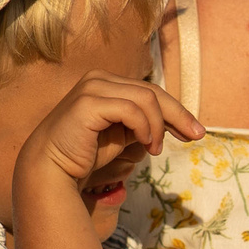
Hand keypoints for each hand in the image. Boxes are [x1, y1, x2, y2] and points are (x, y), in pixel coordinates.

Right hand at [17, 74, 202, 210]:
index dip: (176, 110)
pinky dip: (145, 127)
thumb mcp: (123, 135)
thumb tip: (177, 122)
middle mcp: (99, 79)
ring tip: (154, 149)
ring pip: (146, 98)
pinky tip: (145, 144)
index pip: (150, 91)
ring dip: (158, 126)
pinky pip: (131, 109)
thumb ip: (144, 123)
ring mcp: (92, 87)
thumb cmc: (86, 155)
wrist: (52, 170)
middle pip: (152, 92)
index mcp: (107, 83)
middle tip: (196, 136)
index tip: (195, 132)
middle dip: (178, 115)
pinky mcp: (89, 101)